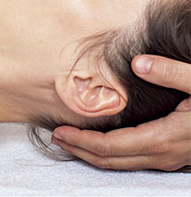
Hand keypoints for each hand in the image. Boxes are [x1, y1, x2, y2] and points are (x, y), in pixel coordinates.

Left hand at [52, 55, 190, 170]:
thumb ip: (171, 73)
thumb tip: (139, 64)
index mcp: (163, 137)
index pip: (111, 147)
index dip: (83, 141)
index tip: (62, 132)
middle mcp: (160, 153)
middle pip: (110, 160)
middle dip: (81, 150)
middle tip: (58, 139)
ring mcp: (165, 158)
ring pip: (120, 164)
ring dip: (92, 154)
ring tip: (72, 142)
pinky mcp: (168, 154)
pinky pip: (131, 160)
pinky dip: (109, 154)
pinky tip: (101, 143)